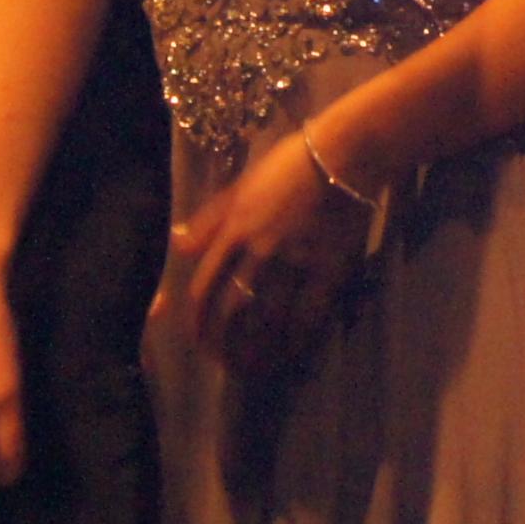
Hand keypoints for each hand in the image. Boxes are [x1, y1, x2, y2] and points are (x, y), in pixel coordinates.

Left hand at [160, 128, 374, 380]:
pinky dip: (296, 339)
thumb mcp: (241, 185)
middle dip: (224, 343)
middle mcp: (259, 250)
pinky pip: (308, 313)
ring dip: (256, 348)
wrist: (345, 154)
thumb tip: (179, 244)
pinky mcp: (328, 268)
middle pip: (233, 309)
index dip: (198, 321)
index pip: (205, 287)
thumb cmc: (290, 163)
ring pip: (268, 317)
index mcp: (235, 229)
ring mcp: (295, 261)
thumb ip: (210, 219)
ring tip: (251, 369)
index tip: (199, 341)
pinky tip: (290, 353)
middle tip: (222, 365)